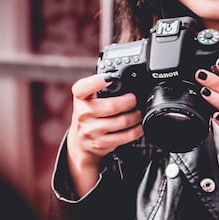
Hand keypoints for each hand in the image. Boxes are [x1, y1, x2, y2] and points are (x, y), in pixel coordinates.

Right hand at [65, 73, 142, 196]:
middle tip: (134, 99)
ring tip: (138, 112)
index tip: (110, 78)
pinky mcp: (102, 143)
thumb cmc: (88, 114)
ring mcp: (92, 130)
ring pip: (122, 121)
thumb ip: (98, 86)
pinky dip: (137, 129)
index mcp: (80, 98)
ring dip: (136, 115)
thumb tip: (118, 76)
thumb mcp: (87, 98)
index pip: (83, 88)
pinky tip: (138, 125)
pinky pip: (126, 136)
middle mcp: (83, 114)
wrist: (80, 142)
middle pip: (112, 106)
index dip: (97, 82)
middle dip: (130, 101)